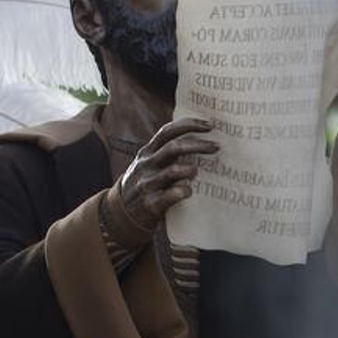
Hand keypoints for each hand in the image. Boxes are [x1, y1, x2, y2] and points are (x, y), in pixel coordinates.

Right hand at [116, 117, 218, 231]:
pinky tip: (189, 191)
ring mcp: (147, 183)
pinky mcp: (151, 203)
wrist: (121, 212)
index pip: (167, 131)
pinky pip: (172, 195)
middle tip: (216, 147)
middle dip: (198, 145)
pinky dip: (184, 191)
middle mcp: (146, 165)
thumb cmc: (145, 184)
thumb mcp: (148, 164)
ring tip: (198, 171)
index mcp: (146, 152)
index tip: (209, 125)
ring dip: (190, 170)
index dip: (189, 125)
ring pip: (173, 171)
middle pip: (173, 147)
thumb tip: (199, 141)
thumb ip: (165, 154)